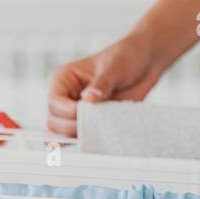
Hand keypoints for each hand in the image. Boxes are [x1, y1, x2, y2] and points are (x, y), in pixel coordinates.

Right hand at [46, 32, 164, 137]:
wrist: (146, 62)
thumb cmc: (127, 57)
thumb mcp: (116, 66)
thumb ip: (102, 83)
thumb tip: (88, 98)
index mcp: (63, 78)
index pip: (53, 103)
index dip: (68, 112)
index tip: (90, 112)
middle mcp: (65, 96)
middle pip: (53, 122)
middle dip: (72, 128)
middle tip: (97, 123)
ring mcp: (75, 111)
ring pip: (61, 135)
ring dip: (77, 137)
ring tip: (100, 130)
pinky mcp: (89, 121)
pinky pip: (78, 139)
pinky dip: (86, 142)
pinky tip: (100, 138)